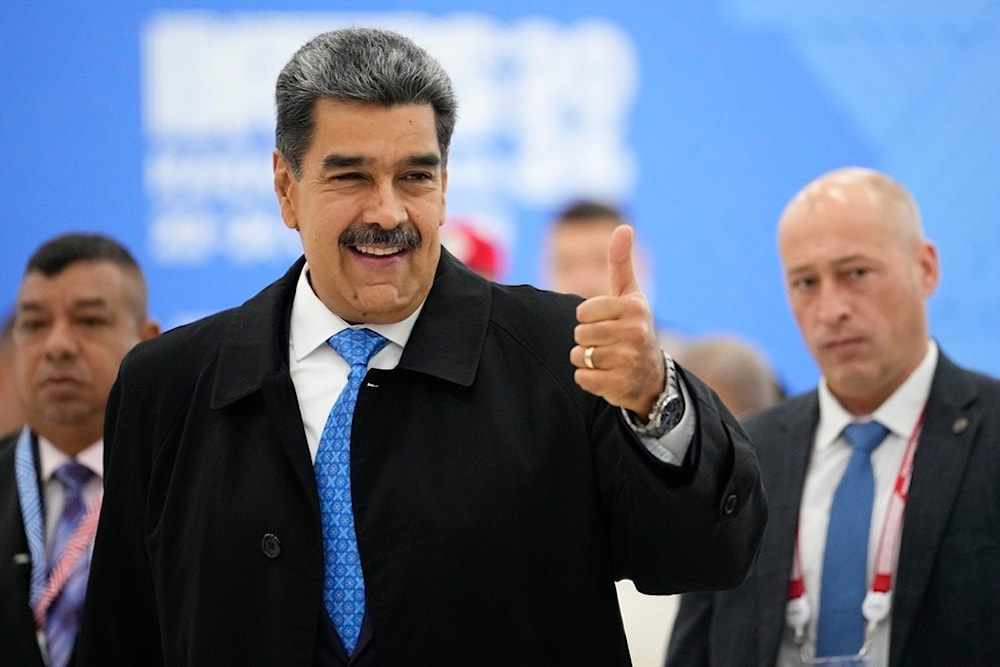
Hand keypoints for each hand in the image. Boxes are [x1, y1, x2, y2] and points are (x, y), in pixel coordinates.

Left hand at [571, 225, 664, 417]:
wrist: (651, 376)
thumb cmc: (634, 328)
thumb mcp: (631, 295)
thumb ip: (622, 262)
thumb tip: (624, 227)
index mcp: (634, 308)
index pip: (582, 312)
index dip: (588, 319)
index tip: (608, 323)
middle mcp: (635, 333)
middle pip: (580, 334)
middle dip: (587, 340)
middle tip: (608, 344)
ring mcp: (628, 360)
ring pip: (579, 356)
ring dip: (586, 360)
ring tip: (607, 360)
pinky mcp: (619, 385)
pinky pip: (582, 378)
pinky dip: (588, 379)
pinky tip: (606, 376)